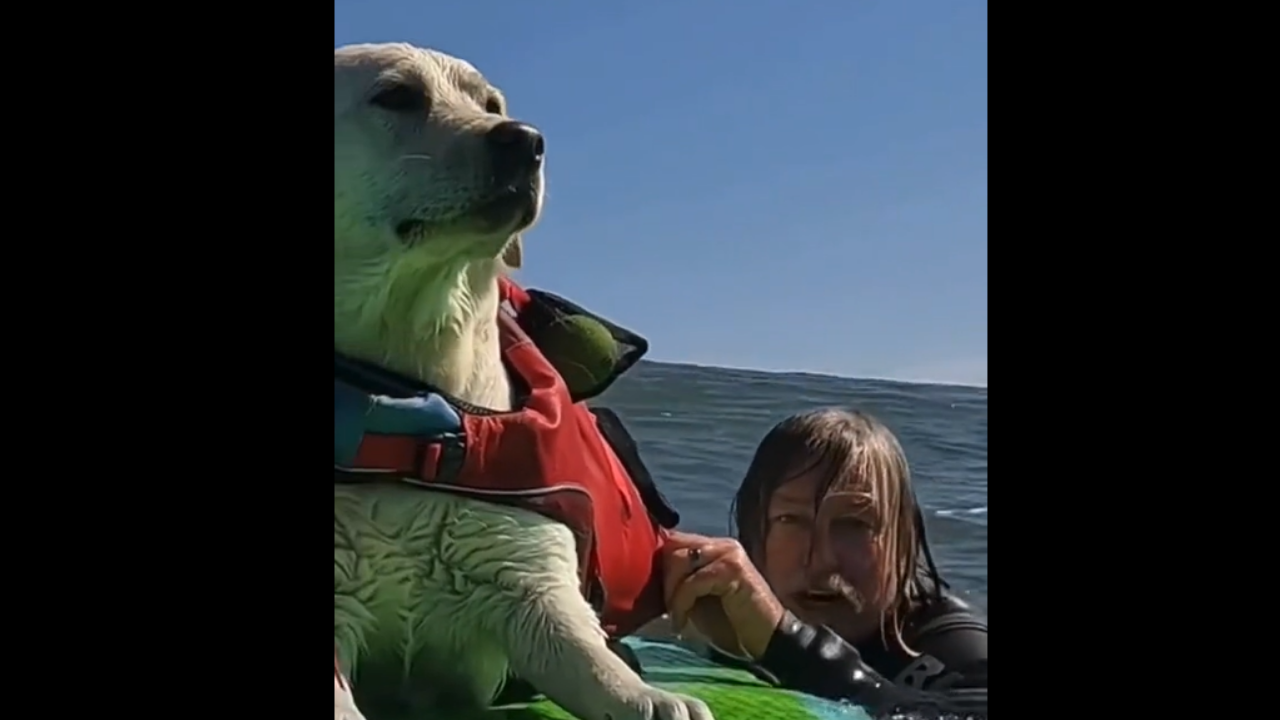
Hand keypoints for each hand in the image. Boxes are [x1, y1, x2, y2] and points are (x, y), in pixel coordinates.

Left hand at [661, 531, 785, 659]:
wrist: (767, 642)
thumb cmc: (731, 624)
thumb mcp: (697, 600)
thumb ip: (680, 583)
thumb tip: (645, 576)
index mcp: (714, 548)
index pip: (674, 542)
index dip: (659, 567)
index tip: (656, 597)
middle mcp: (722, 545)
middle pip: (673, 546)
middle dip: (664, 580)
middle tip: (669, 610)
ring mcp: (729, 553)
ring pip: (680, 560)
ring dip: (672, 593)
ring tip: (677, 616)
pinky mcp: (733, 569)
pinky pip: (693, 581)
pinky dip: (682, 603)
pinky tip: (682, 623)